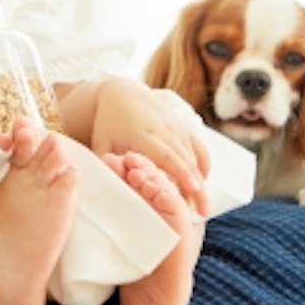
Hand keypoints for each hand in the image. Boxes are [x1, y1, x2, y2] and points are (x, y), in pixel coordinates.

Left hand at [88, 78, 210, 215]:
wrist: (122, 94)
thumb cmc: (108, 124)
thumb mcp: (101, 143)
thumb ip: (104, 166)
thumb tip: (104, 191)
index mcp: (143, 134)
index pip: (167, 155)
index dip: (181, 172)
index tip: (193, 189)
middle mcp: (164, 130)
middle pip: (185, 160)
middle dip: (196, 184)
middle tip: (203, 210)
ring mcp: (177, 128)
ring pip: (194, 156)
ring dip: (200, 180)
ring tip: (203, 206)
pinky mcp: (184, 128)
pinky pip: (199, 148)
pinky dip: (203, 165)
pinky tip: (201, 184)